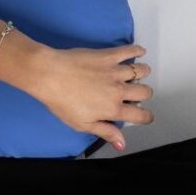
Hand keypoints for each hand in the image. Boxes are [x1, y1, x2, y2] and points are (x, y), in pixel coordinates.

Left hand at [29, 43, 155, 150]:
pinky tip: (140, 52)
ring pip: (141, 71)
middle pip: (145, 92)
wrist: (49, 75)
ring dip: (143, 73)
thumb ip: (105, 132)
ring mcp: (114, 71)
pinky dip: (137, 51)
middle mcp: (118, 90)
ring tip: (139, 74)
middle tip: (137, 95)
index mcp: (112, 109)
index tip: (145, 117)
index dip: (146, 117)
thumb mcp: (82, 124)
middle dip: (144, 95)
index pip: (140, 115)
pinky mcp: (108, 56)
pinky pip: (129, 51)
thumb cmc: (61, 99)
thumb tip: (121, 144)